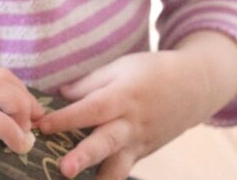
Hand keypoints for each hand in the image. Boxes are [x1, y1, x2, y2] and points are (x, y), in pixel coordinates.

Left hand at [35, 51, 211, 179]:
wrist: (193, 89)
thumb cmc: (151, 72)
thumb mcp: (121, 67)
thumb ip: (89, 83)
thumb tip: (60, 94)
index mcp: (124, 96)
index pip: (92, 108)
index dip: (68, 117)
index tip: (43, 125)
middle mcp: (131, 124)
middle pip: (105, 142)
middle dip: (84, 157)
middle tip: (64, 170)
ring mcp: (138, 144)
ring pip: (118, 168)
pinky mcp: (142, 156)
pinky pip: (123, 171)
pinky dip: (108, 179)